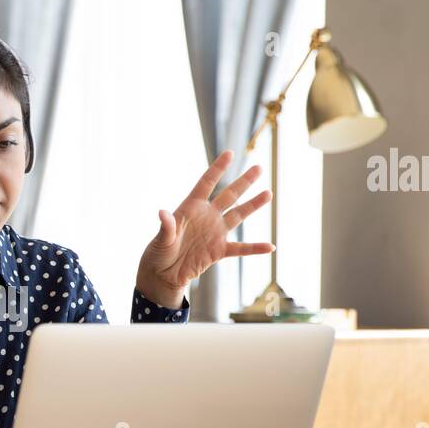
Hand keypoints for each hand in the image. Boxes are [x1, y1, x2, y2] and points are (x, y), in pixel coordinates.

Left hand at [135, 150, 274, 308]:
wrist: (163, 274)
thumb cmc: (158, 253)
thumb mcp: (161, 240)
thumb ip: (166, 227)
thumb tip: (162, 214)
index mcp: (191, 208)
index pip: (206, 183)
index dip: (218, 169)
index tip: (230, 153)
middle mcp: (206, 217)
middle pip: (229, 195)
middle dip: (244, 182)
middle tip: (259, 168)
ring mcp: (215, 233)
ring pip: (238, 216)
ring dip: (253, 205)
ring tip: (268, 193)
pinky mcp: (219, 251)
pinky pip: (240, 249)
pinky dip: (254, 248)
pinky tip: (270, 247)